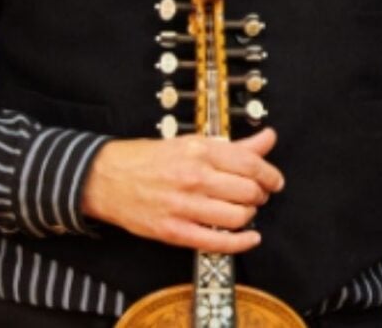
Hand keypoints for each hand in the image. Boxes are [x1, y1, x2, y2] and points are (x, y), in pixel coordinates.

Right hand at [80, 128, 283, 252]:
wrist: (107, 178)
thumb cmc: (150, 159)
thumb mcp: (192, 143)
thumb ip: (235, 146)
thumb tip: (268, 138)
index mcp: (200, 151)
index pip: (251, 165)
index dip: (270, 175)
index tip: (274, 181)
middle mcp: (193, 177)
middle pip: (248, 192)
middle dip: (260, 196)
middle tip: (256, 196)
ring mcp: (183, 206)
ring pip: (237, 217)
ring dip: (248, 216)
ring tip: (243, 211)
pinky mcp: (173, 231)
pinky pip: (217, 242)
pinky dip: (240, 243)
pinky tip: (249, 238)